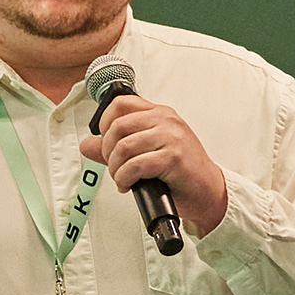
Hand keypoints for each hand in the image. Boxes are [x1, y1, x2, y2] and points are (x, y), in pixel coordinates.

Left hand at [88, 94, 227, 239]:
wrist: (207, 190)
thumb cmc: (180, 171)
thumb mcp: (146, 152)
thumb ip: (116, 147)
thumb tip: (86, 145)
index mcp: (159, 114)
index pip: (120, 104)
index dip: (104, 123)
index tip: (107, 143)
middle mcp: (166, 121)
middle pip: (117, 126)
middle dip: (108, 152)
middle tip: (115, 167)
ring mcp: (171, 137)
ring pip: (123, 146)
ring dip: (115, 169)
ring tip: (122, 179)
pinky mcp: (173, 158)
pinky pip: (135, 165)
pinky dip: (124, 179)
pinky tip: (129, 185)